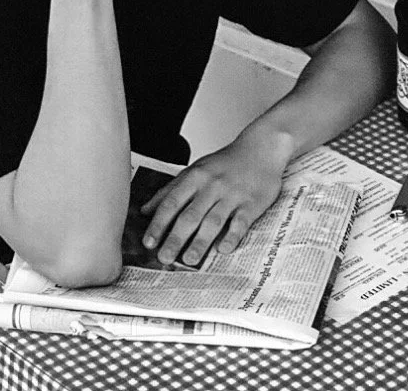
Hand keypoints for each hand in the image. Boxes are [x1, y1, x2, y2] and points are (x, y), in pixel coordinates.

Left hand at [139, 132, 290, 266]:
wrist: (262, 148)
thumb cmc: (226, 163)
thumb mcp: (195, 169)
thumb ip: (171, 189)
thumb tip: (145, 210)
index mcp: (196, 177)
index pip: (172, 202)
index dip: (159, 224)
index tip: (149, 242)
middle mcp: (212, 186)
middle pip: (190, 215)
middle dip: (175, 238)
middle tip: (164, 258)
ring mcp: (232, 195)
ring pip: (213, 221)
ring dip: (200, 242)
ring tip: (189, 260)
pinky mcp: (252, 203)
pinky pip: (241, 222)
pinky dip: (232, 236)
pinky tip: (224, 249)